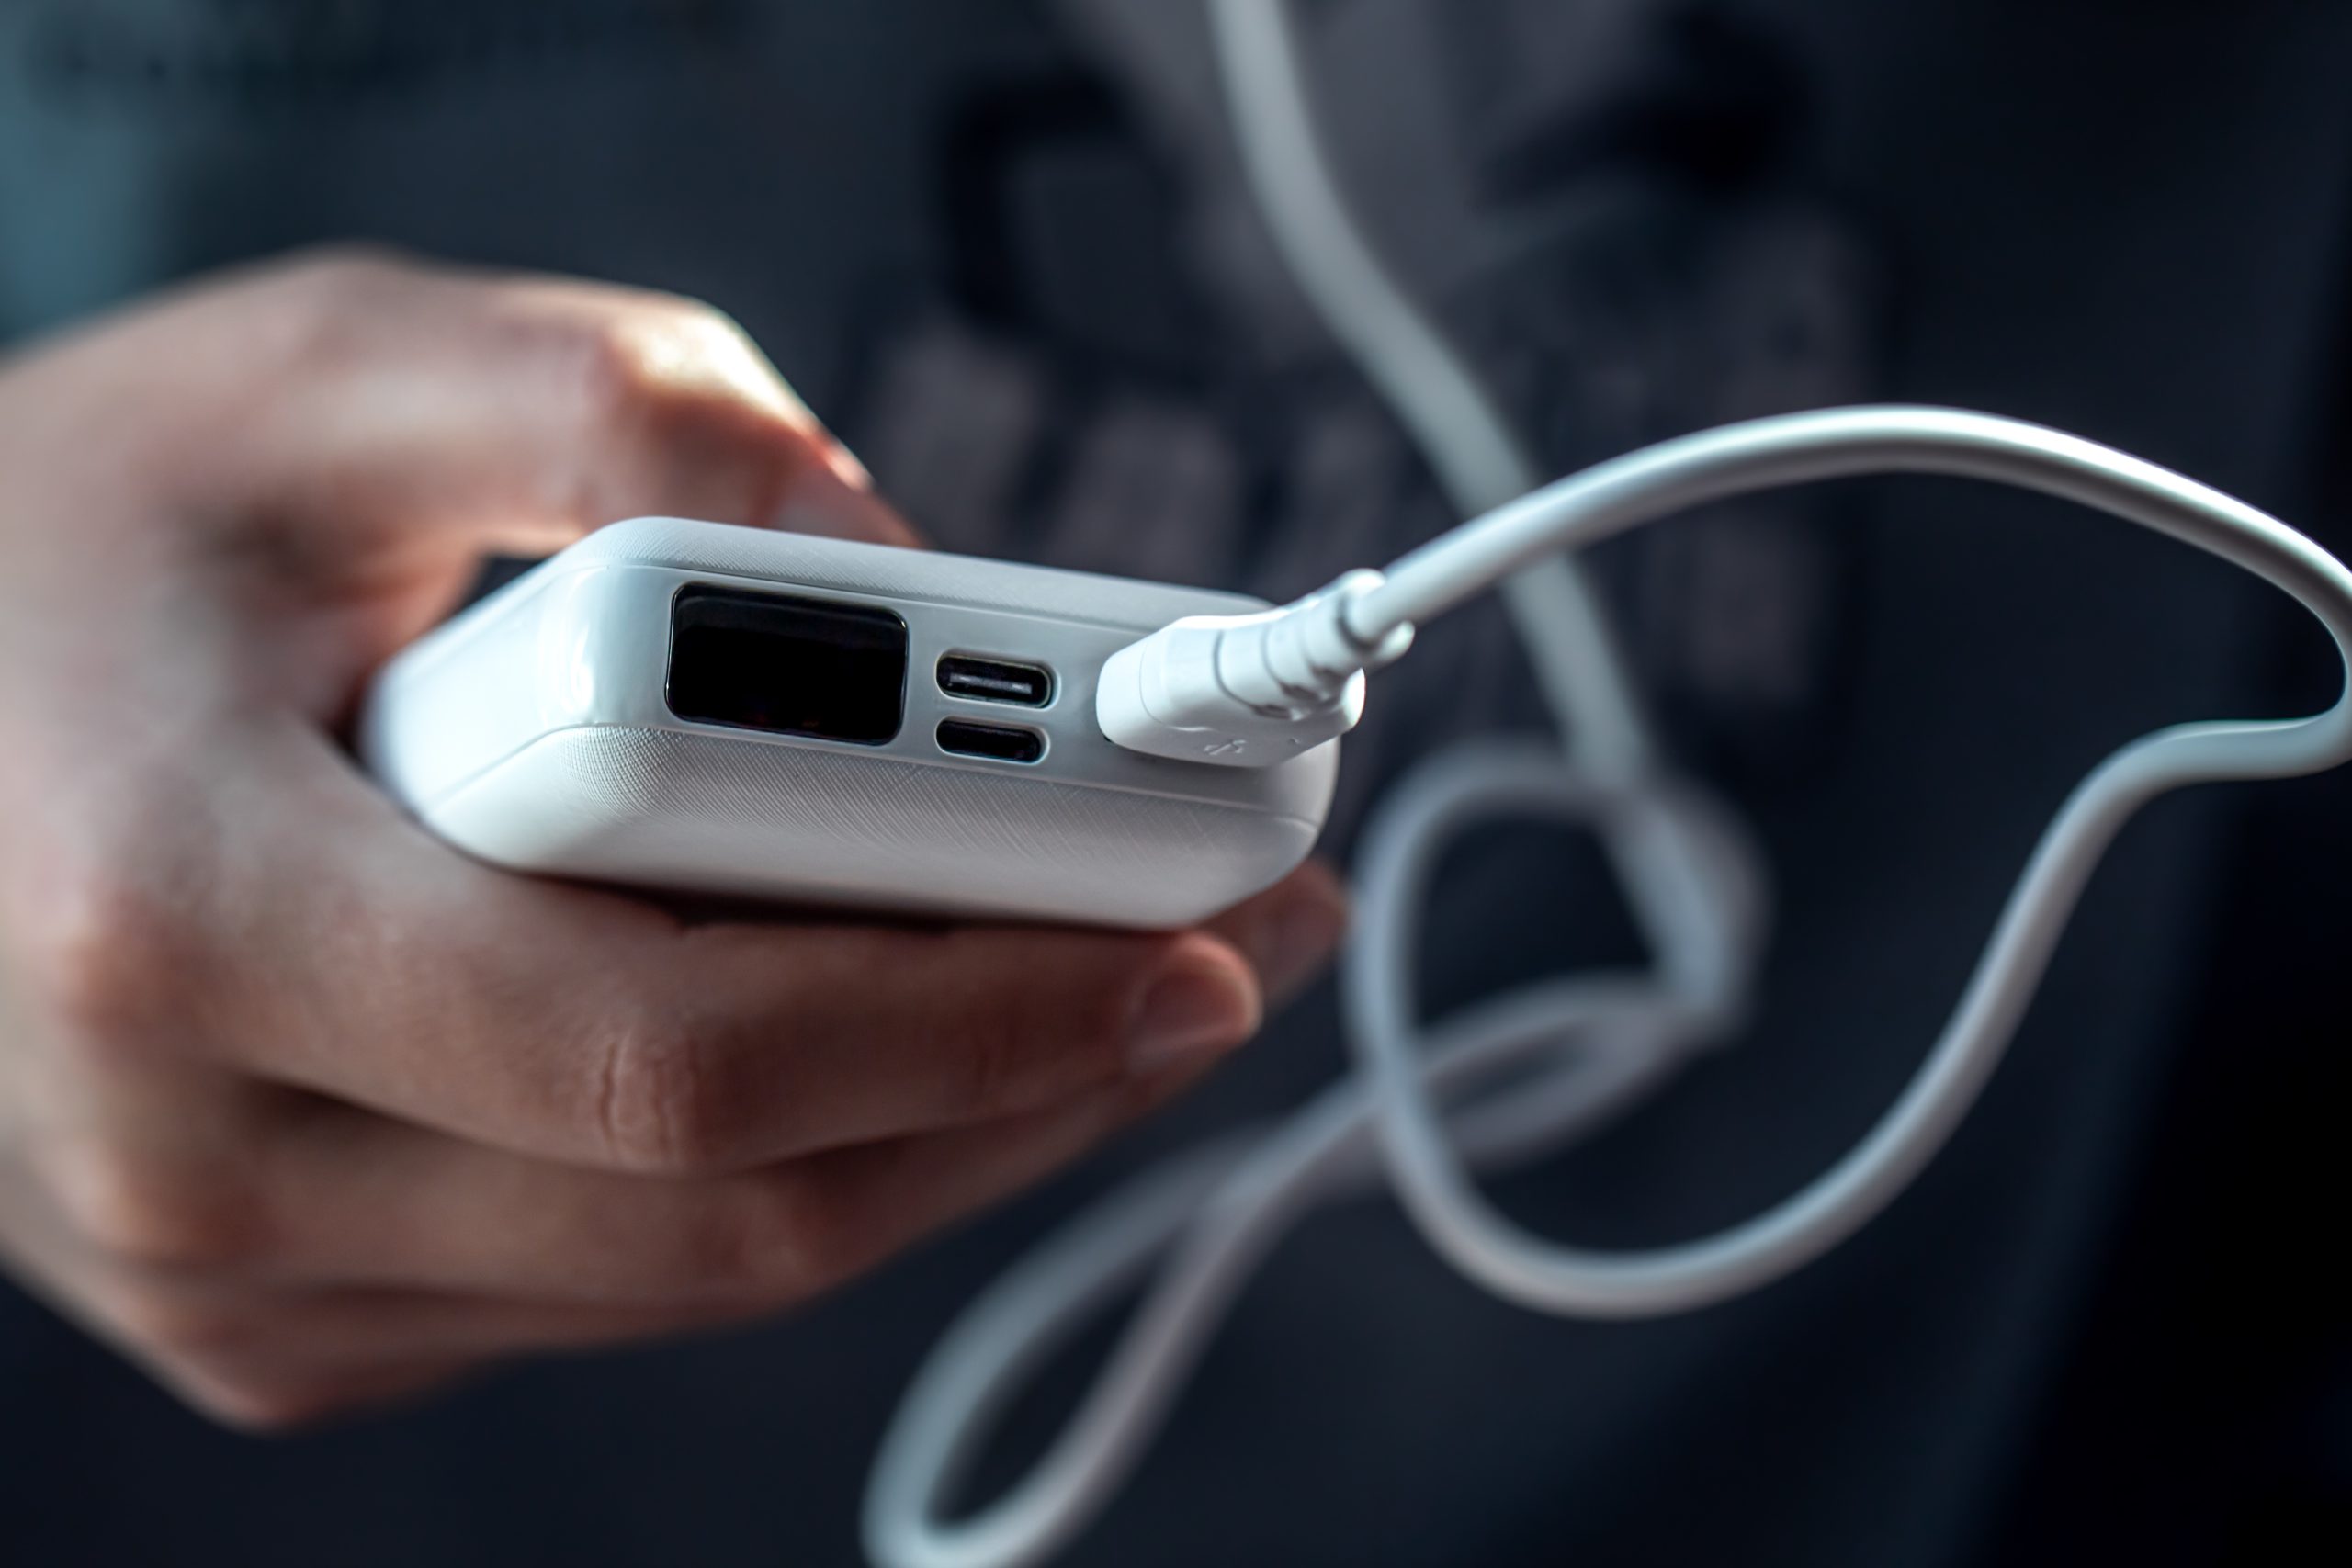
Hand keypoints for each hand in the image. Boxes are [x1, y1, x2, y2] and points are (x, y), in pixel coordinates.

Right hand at [0, 250, 1346, 1427]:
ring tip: (1117, 957)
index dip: (986, 1003)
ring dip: (961, 1122)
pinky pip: (635, 1277)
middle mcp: (207, 1164)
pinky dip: (817, 1155)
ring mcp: (247, 1277)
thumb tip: (899, 564)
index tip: (1202, 913)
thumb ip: (624, 421)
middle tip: (1231, 934)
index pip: (683, 1052)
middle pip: (748, 1209)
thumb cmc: (75, 536)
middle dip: (1041, 1074)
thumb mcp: (332, 371)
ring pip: (717, 1273)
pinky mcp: (298, 1316)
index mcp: (189, 921)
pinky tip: (917, 1016)